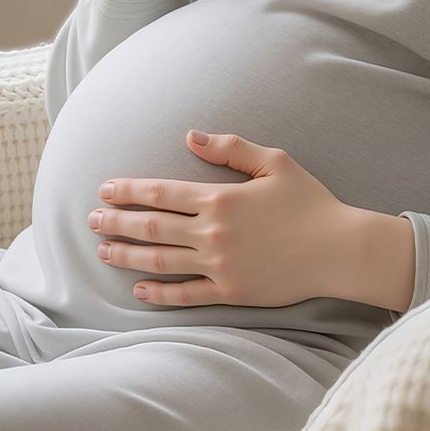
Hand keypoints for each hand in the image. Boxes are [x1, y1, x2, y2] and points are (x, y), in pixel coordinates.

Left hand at [84, 130, 354, 306]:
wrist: (338, 249)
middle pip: (152, 227)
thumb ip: (230, 148)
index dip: (128, 192)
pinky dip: (160, 293)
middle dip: (116, 223)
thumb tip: (191, 136)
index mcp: (220, 197)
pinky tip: (139, 290)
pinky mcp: (230, 291)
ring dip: (127, 256)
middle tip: (91, 221)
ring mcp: (219, 264)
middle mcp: (213, 232)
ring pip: (161, 260)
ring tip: (103, 251)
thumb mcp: (275, 162)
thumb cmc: (310, 202)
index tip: (104, 191)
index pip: (161, 192)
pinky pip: (186, 294)